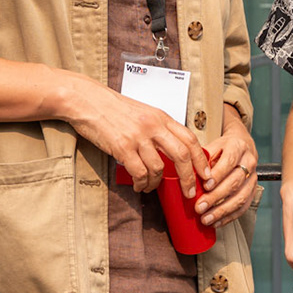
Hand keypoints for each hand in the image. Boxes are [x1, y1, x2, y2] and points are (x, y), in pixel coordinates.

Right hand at [63, 77, 206, 194]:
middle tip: (190, 192)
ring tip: (151, 187)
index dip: (201, 159)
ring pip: (159, 168)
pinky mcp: (122, 147)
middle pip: (182, 155)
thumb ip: (158, 128)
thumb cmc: (113, 108)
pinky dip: (142, 183)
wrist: (87, 101)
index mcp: (161, 116)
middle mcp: (153, 125)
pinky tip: (139, 185)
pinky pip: (139, 172)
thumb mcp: (143, 113)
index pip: (190, 138)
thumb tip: (171, 151)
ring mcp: (138, 136)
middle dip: (189, 178)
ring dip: (157, 183)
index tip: (205, 174)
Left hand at [194, 113, 258, 227]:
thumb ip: (201, 159)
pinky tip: (217, 222)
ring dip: (222, 211)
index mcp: (238, 147)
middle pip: (235, 182)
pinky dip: (229, 217)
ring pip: (240, 197)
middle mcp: (249, 161)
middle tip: (200, 206)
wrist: (241, 145)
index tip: (205, 185)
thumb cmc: (223, 148)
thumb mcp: (212, 146)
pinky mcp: (253, 190)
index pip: (229, 161)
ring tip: (206, 218)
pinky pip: (243, 207)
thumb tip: (187, 175)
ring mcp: (253, 177)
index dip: (218, 175)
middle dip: (216, 197)